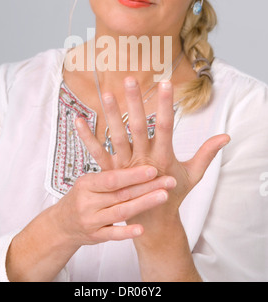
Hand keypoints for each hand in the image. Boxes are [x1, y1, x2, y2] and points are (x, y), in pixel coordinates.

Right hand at [53, 164, 176, 247]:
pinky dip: (127, 232)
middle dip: (147, 187)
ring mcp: (91, 221)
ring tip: (164, 196)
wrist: (62, 224)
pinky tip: (142, 229)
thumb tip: (136, 151)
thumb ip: (110, 173)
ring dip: (144, 204)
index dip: (133, 174)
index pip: (112, 178)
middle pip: (121, 194)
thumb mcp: (89, 181)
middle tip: (169, 181)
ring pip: (121, 213)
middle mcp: (87, 202)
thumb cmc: (83, 196)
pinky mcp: (95, 237)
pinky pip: (113, 235)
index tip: (153, 169)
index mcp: (87, 184)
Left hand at [76, 78, 229, 219]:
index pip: (167, 126)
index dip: (166, 105)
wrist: (152, 223)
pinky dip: (87, 137)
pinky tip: (78, 120)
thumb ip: (206, 153)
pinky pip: (97, 154)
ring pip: (117, 137)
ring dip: (112, 115)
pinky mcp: (110, 174)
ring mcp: (124, 167)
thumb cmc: (173, 195)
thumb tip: (225, 136)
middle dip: (135, 102)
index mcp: (164, 158)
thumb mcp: (193, 174)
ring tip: (106, 93)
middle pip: (139, 127)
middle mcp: (143, 160)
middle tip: (130, 79)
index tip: (166, 83)